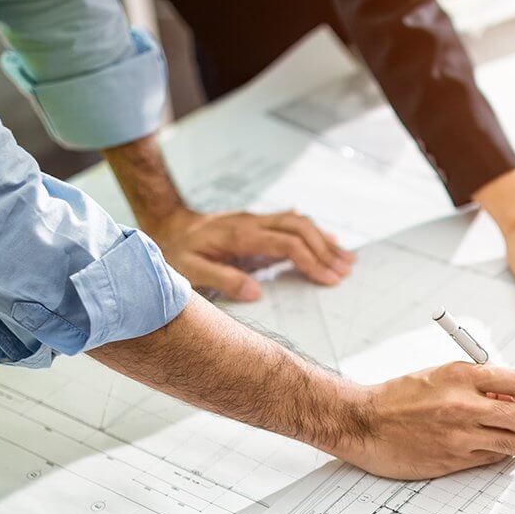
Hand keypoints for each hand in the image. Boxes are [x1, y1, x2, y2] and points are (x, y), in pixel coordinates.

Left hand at [144, 207, 353, 300]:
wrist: (167, 225)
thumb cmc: (177, 252)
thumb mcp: (190, 271)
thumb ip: (222, 279)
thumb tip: (256, 293)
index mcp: (241, 235)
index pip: (287, 244)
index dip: (312, 261)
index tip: (329, 279)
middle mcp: (253, 223)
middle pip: (301, 228)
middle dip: (326, 249)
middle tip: (345, 272)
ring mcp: (257, 221)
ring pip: (300, 223)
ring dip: (325, 240)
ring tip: (347, 260)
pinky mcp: (258, 225)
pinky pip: (292, 224)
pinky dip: (314, 234)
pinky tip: (329, 243)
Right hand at [332, 363, 514, 479]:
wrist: (364, 423)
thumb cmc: (399, 397)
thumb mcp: (441, 374)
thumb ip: (477, 381)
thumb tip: (511, 394)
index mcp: (463, 376)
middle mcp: (465, 405)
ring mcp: (459, 436)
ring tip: (508, 436)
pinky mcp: (452, 460)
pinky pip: (492, 460)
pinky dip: (497, 454)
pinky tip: (485, 446)